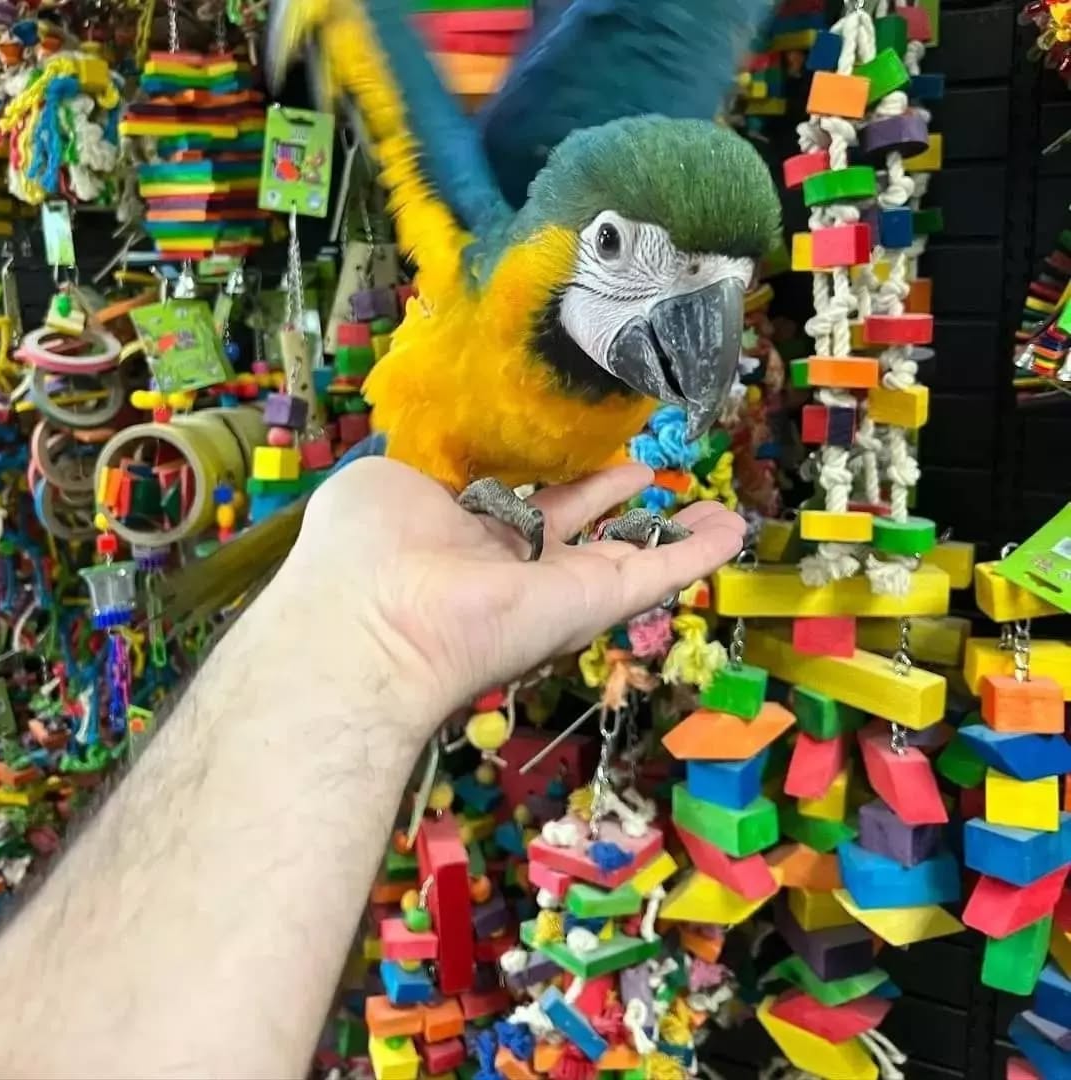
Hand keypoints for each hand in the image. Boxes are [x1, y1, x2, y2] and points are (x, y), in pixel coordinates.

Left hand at [276, 458, 745, 737]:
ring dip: (672, 531)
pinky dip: (698, 553)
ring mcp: (555, 587)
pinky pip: (655, 573)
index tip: (575, 447)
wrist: (376, 616)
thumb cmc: (365, 543)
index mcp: (460, 531)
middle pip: (576, 529)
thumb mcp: (390, 477)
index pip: (515, 503)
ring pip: (627, 556)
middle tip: (647, 471)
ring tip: (712, 507)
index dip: (545, 478)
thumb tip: (452, 446)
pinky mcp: (590, 602)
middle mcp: (511, 563)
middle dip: (612, 500)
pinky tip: (732, 529)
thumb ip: (432, 461)